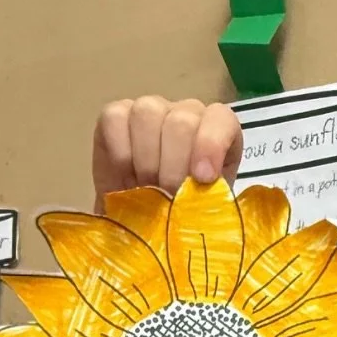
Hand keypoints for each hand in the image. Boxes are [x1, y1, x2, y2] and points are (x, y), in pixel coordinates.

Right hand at [92, 96, 243, 210]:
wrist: (145, 225)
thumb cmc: (182, 217)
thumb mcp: (204, 213)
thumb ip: (210, 202)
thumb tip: (199, 207)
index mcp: (218, 131)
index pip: (220, 119)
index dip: (211, 145)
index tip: (203, 179)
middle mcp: (186, 113)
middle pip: (181, 121)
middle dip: (173, 167)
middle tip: (167, 197)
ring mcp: (150, 111)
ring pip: (147, 114)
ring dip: (146, 161)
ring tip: (145, 191)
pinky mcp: (115, 116)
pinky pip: (115, 118)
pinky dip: (120, 153)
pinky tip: (124, 179)